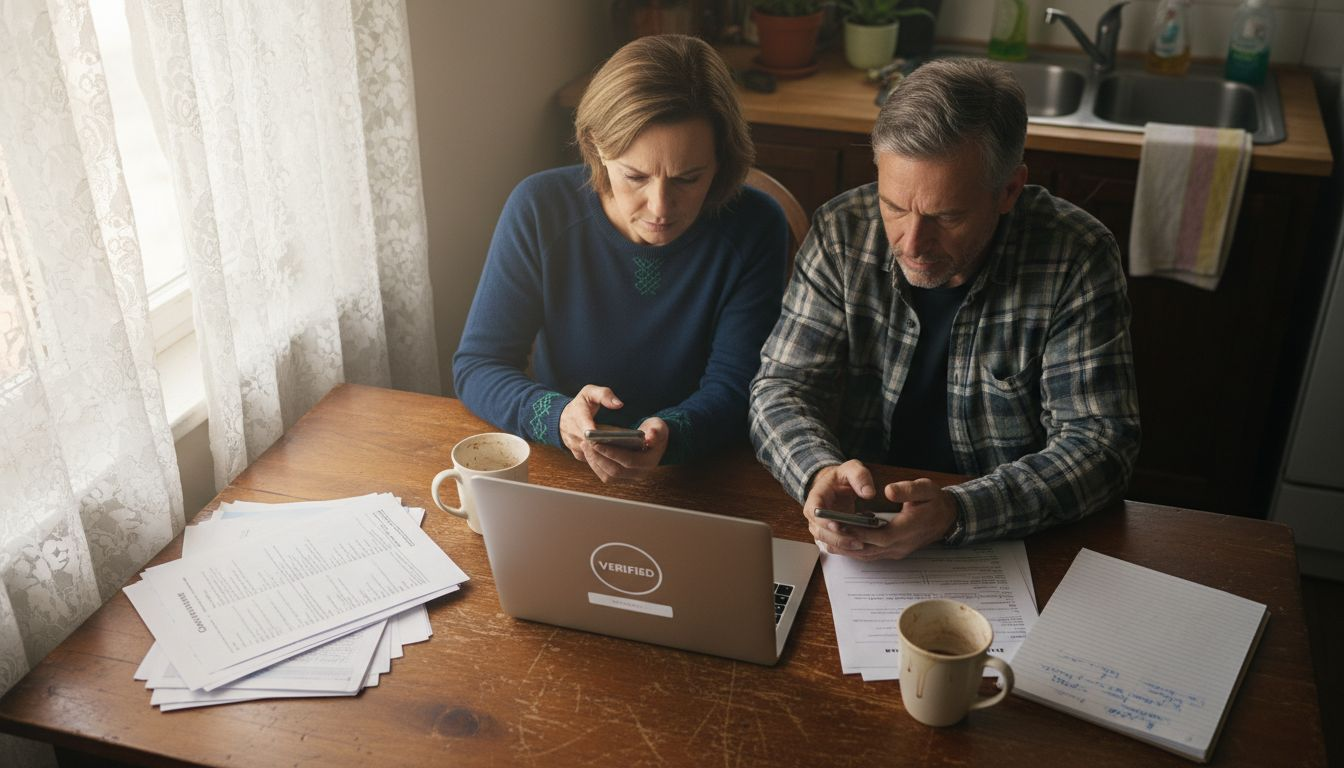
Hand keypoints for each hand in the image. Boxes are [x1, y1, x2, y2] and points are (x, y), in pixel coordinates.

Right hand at [558, 385, 623, 459]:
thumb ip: (604, 395)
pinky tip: (618, 456)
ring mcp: (575, 446)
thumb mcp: (589, 392)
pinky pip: (592, 460)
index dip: (598, 434)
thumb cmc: (580, 404)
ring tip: (625, 452)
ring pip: (593, 455)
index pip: (586, 427)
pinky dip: (604, 458)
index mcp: (577, 416)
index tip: (611, 437)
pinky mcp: (579, 455)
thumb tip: (619, 404)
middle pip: (592, 444)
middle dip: (608, 446)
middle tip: (627, 446)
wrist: (561, 418)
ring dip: (607, 454)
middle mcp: (573, 434)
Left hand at [585, 417, 668, 482]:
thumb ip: (655, 431)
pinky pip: (605, 476)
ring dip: (594, 462)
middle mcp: (640, 474)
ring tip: (585, 446)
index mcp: (649, 462)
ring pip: (608, 476)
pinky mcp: (621, 479)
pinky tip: (588, 452)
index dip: (611, 453)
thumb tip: (650, 438)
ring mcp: (630, 479)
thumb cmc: (654, 432)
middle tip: (586, 443)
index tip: (596, 443)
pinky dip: (595, 465)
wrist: (653, 441)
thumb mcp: (658, 427)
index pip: (628, 461)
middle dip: (598, 457)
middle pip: (615, 471)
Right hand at [803, 460, 877, 553]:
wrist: (836, 485)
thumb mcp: (851, 469)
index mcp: (816, 497)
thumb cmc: (842, 477)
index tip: (837, 525)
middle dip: (837, 538)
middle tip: (857, 541)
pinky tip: (860, 548)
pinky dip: (845, 548)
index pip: (814, 511)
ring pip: (826, 541)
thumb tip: (868, 493)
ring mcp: (820, 526)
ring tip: (861, 545)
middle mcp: (814, 515)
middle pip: (820, 531)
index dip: (823, 520)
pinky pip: (834, 545)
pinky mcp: (829, 534)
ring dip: (842, 546)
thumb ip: (860, 476)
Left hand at [818, 478, 958, 560]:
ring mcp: (898, 551)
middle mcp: (900, 545)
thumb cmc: (935, 502)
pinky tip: (842, 544)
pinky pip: (872, 555)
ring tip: (828, 541)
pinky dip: (856, 551)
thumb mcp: (926, 489)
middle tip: (827, 533)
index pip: (879, 535)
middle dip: (847, 542)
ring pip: (868, 555)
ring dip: (849, 550)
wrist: (948, 518)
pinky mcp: (895, 552)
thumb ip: (908, 489)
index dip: (859, 532)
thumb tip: (889, 491)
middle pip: (869, 549)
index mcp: (907, 529)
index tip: (841, 524)